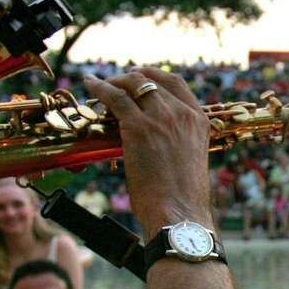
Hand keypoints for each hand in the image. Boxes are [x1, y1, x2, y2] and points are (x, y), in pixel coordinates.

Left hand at [83, 67, 211, 233]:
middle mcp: (181, 113)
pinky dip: (100, 88)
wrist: (179, 214)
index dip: (154, 74)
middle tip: (115, 81)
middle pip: (151, 80)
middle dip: (130, 77)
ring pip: (132, 84)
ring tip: (100, 84)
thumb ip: (176, 141)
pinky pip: (115, 98)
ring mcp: (161, 118)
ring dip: (113, 81)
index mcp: (198, 120)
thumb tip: (156, 141)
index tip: (140, 74)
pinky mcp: (138, 128)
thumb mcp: (188, 160)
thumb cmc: (182, 199)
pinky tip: (90, 84)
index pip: (175, 82)